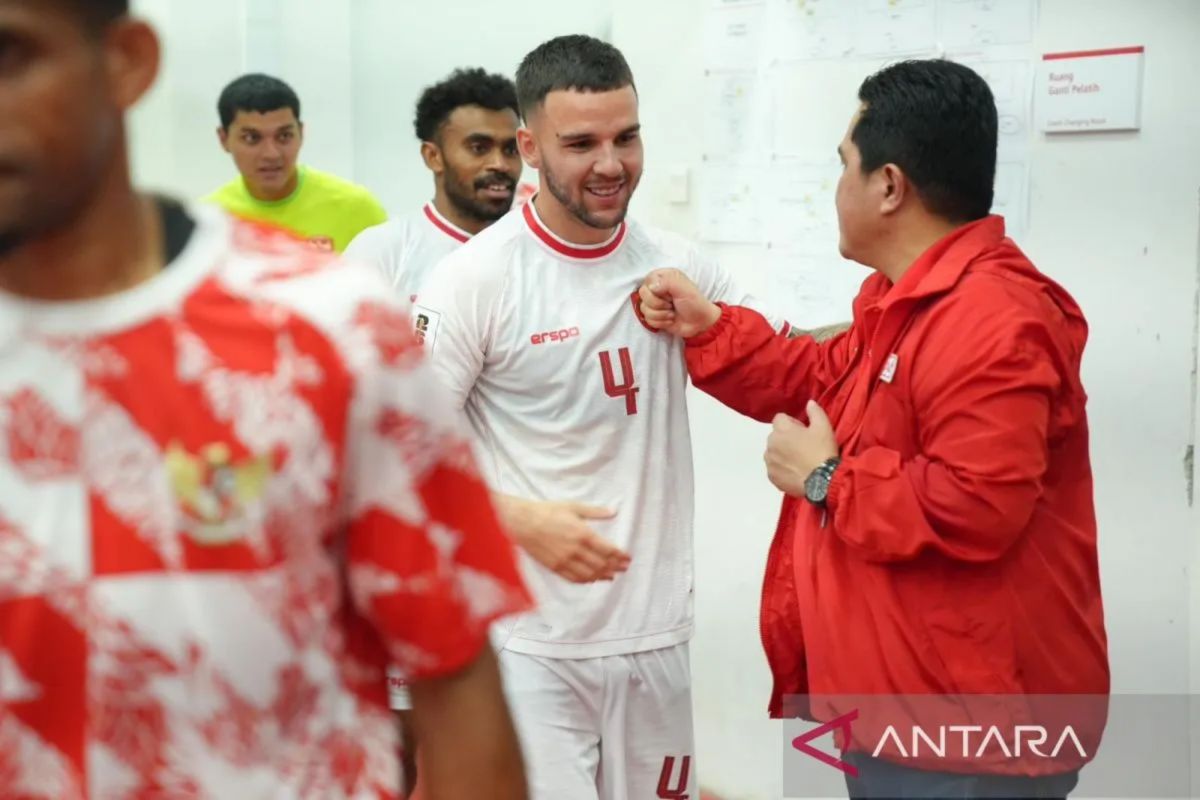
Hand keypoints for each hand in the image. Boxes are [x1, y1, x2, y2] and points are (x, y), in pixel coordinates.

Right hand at [504, 499, 629, 582]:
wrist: (522, 523)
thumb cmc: (547, 512)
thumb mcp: (573, 507)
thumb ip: (595, 512)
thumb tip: (613, 511)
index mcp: (583, 534)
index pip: (608, 550)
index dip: (620, 556)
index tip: (627, 558)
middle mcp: (576, 550)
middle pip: (601, 564)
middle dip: (615, 567)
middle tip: (623, 568)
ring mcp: (565, 561)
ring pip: (589, 574)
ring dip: (603, 576)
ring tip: (611, 576)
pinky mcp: (555, 567)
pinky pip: (574, 578)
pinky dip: (586, 580)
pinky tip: (592, 579)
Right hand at [638, 268, 721, 337]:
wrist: (699, 323)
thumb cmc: (694, 303)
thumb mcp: (684, 287)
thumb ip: (667, 281)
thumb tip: (651, 288)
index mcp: (663, 277)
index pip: (648, 280)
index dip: (657, 290)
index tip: (670, 294)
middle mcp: (656, 288)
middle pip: (643, 294)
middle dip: (658, 303)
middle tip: (671, 304)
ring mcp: (654, 303)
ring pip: (644, 309)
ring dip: (661, 314)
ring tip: (673, 313)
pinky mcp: (654, 316)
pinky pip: (648, 320)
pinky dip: (661, 322)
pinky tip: (671, 320)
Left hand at [765, 401, 838, 497]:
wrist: (822, 481)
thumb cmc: (822, 451)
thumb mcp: (824, 427)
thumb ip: (815, 411)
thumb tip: (809, 403)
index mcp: (781, 429)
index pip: (780, 418)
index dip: (792, 423)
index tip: (804, 432)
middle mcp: (771, 444)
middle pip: (776, 435)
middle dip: (786, 438)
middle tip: (803, 447)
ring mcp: (769, 461)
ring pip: (773, 452)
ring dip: (782, 453)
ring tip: (799, 461)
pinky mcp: (771, 476)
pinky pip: (774, 468)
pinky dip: (781, 468)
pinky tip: (795, 472)